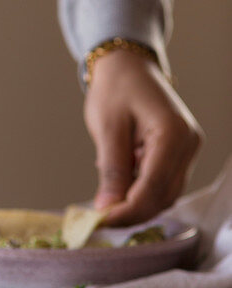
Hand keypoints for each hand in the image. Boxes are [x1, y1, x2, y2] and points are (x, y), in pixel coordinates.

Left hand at [83, 49, 202, 225]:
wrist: (128, 66)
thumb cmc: (115, 89)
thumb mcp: (107, 127)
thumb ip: (112, 169)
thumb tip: (108, 208)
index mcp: (173, 134)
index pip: (152, 187)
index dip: (126, 211)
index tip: (100, 221)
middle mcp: (189, 144)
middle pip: (164, 196)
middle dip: (132, 212)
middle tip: (100, 216)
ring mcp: (188, 149)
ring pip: (166, 194)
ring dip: (138, 204)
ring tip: (108, 200)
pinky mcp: (181, 153)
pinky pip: (164, 183)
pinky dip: (142, 191)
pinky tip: (121, 185)